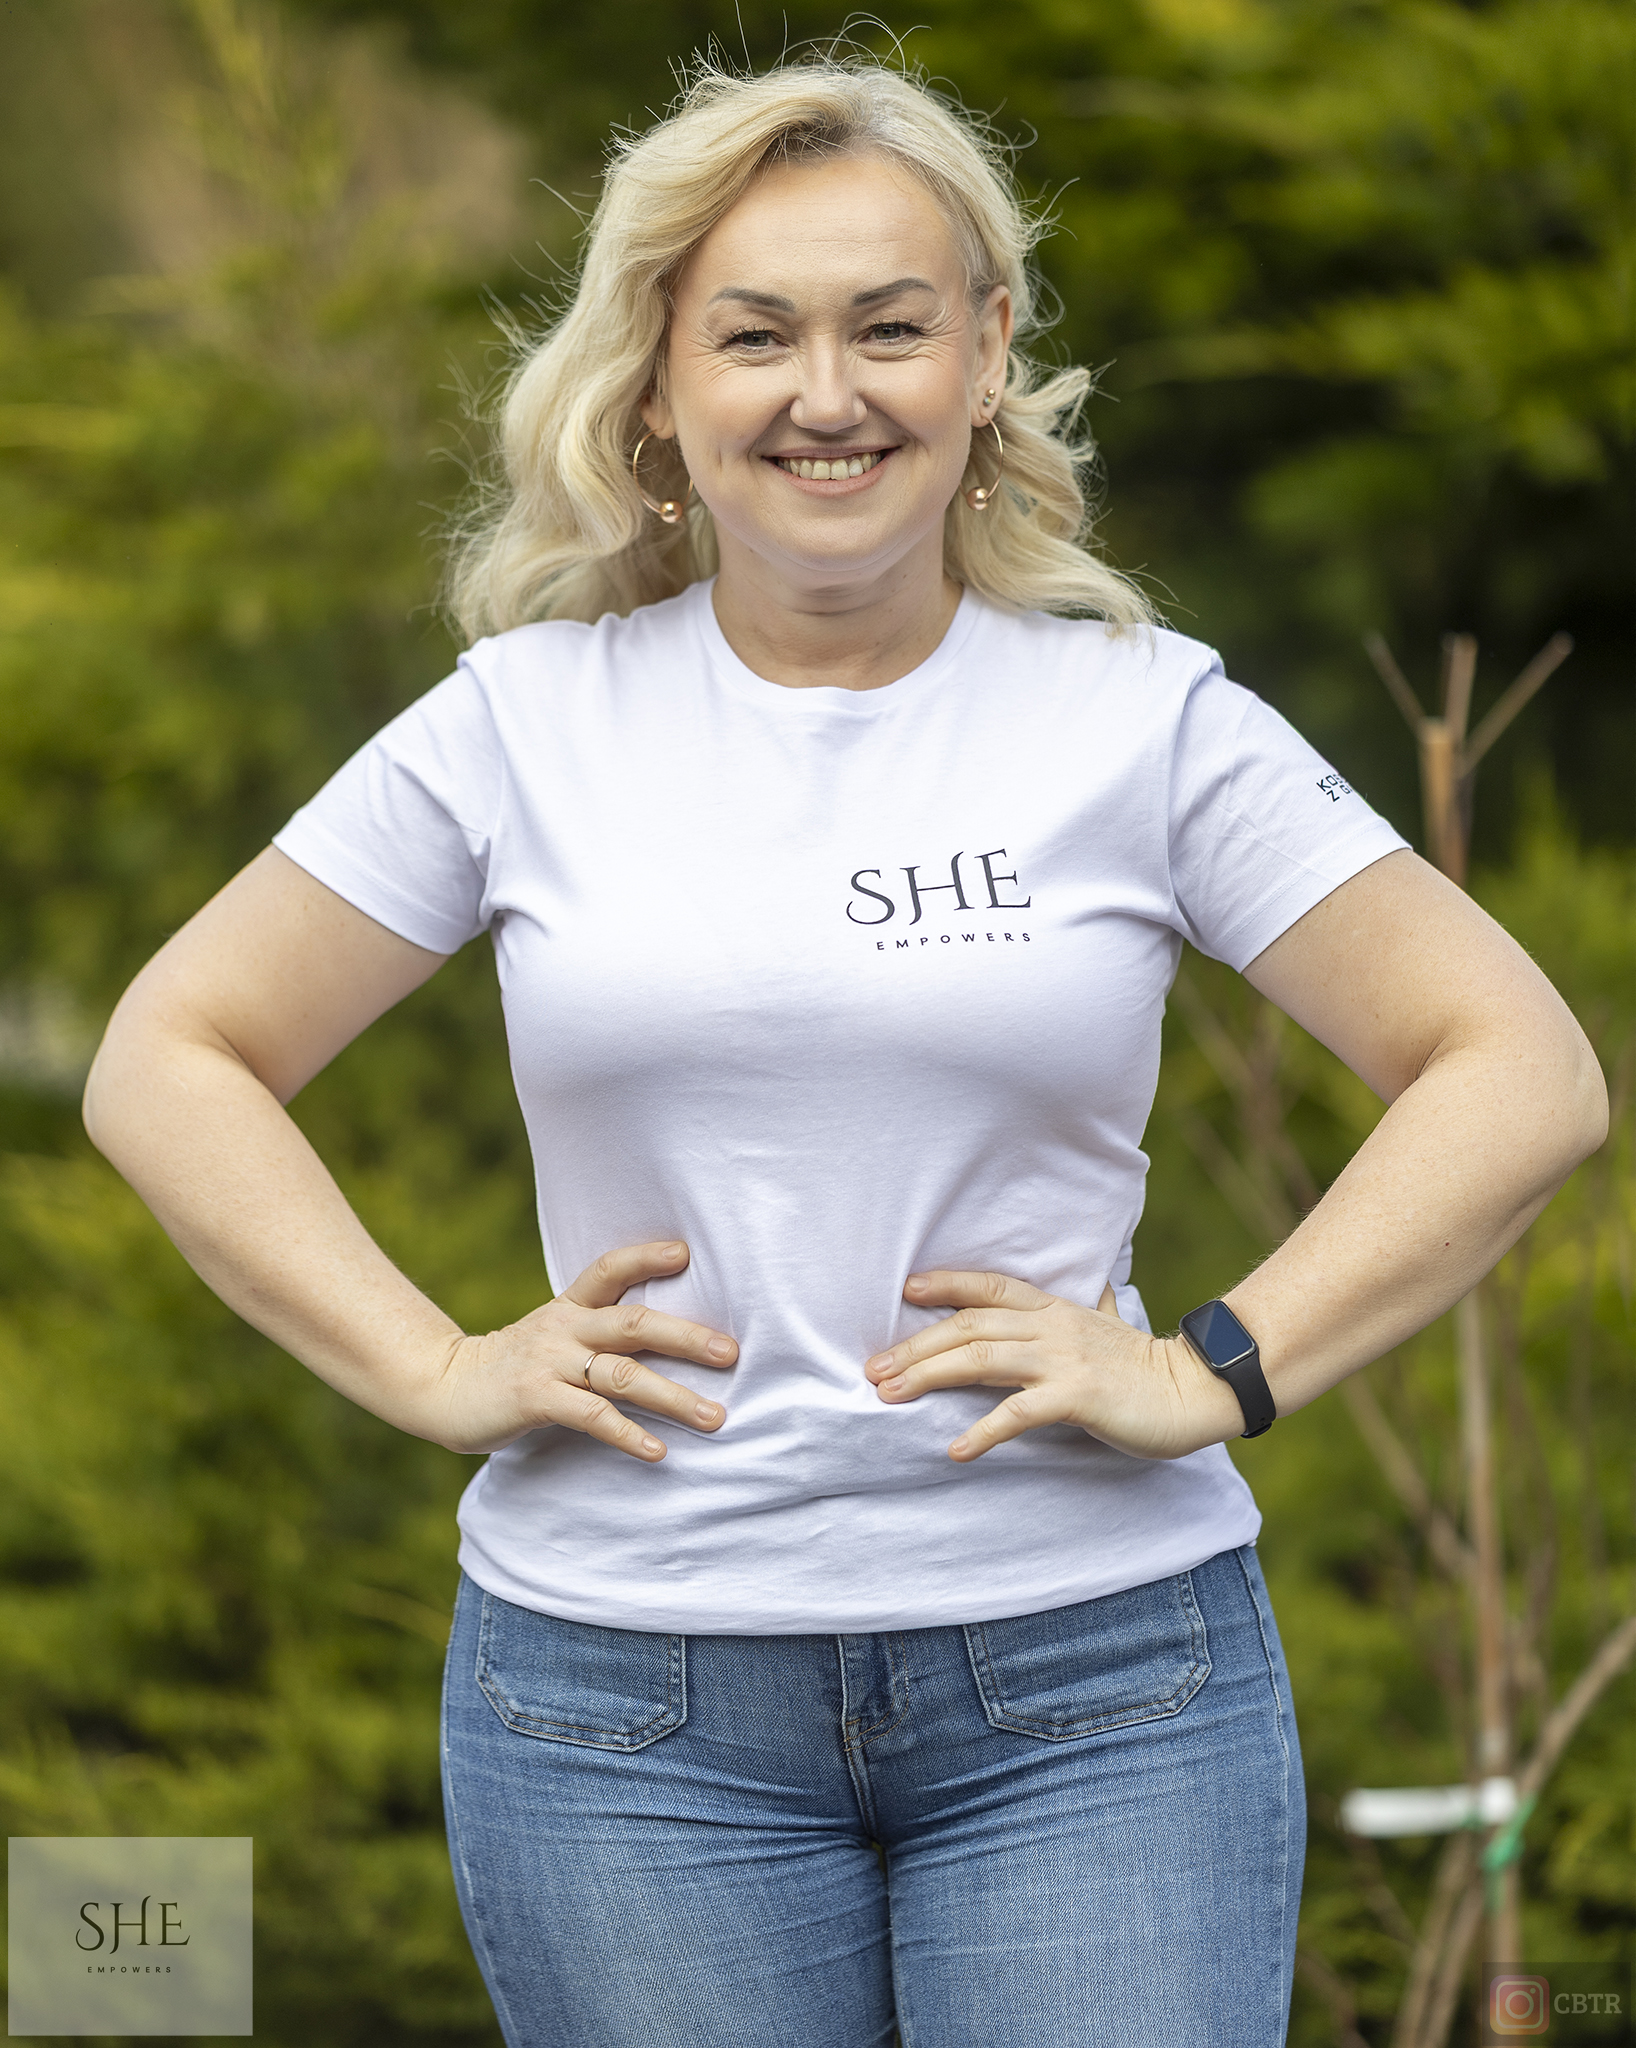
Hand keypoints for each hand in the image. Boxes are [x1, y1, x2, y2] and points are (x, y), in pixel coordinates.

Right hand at [428, 1241, 736, 1459]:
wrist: (442, 1389)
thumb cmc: (513, 1364)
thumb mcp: (554, 1333)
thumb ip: (598, 1330)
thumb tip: (667, 1335)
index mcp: (570, 1306)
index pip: (609, 1269)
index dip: (646, 1257)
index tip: (686, 1253)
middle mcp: (564, 1327)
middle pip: (634, 1323)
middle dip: (687, 1337)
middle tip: (731, 1352)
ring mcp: (549, 1362)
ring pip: (622, 1375)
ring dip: (673, 1397)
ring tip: (715, 1417)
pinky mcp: (535, 1399)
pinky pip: (591, 1416)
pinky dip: (627, 1434)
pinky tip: (657, 1450)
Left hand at [864, 1270, 1242, 1461]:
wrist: (1196, 1390)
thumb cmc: (1149, 1367)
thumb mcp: (1112, 1326)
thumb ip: (1094, 1309)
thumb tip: (1100, 1288)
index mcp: (1055, 1309)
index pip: (990, 1287)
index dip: (947, 1284)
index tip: (907, 1289)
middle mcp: (1051, 1326)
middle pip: (968, 1326)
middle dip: (915, 1345)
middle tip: (874, 1369)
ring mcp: (1063, 1358)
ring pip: (980, 1358)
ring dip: (929, 1376)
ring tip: (890, 1396)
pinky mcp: (1077, 1395)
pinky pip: (1018, 1411)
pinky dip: (983, 1431)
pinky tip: (956, 1449)